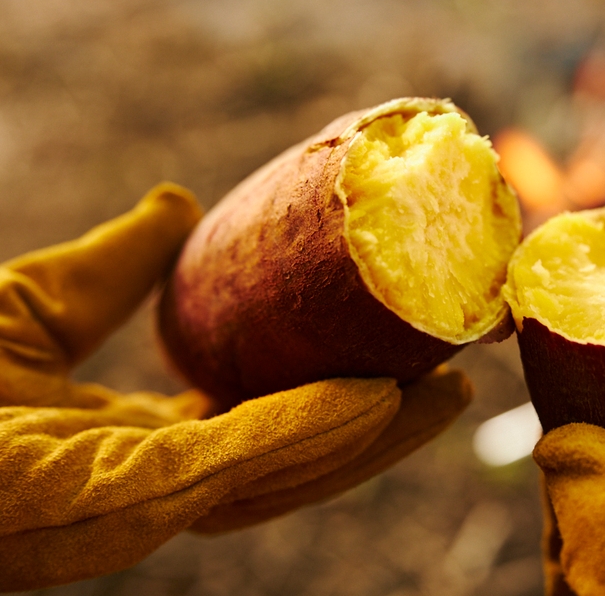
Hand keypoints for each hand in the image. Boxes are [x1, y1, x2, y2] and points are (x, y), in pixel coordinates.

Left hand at [0, 184, 472, 590]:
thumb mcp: (33, 305)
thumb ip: (114, 271)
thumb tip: (179, 203)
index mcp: (142, 451)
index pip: (264, 431)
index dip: (341, 401)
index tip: (402, 359)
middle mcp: (154, 492)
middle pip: (295, 467)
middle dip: (383, 432)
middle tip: (455, 380)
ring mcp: (138, 508)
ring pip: (282, 480)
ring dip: (371, 439)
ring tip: (441, 390)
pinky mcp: (115, 508)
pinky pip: (231, 470)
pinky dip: (307, 438)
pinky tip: (374, 399)